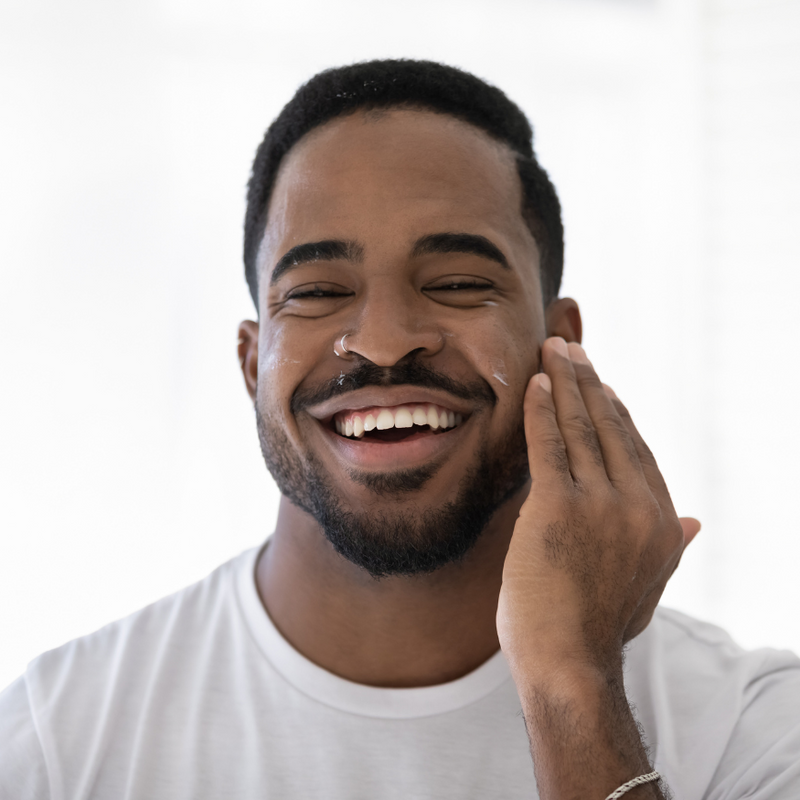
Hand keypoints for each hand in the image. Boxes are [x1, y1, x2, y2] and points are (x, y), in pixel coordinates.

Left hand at [497, 337, 699, 674]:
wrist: (568, 663)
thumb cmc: (599, 626)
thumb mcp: (649, 586)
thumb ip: (671, 546)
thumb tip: (694, 520)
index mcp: (660, 520)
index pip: (636, 450)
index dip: (615, 413)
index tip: (599, 385)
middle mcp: (637, 505)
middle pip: (610, 428)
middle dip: (587, 382)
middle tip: (570, 348)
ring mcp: (599, 504)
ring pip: (580, 427)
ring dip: (563, 382)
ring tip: (552, 350)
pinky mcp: (557, 507)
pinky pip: (547, 444)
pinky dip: (540, 409)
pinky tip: (534, 382)